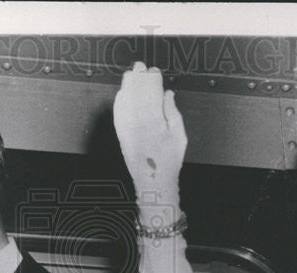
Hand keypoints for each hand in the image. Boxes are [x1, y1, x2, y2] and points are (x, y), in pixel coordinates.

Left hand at [113, 62, 186, 202]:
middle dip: (137, 78)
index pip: (151, 93)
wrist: (153, 181)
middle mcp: (138, 124)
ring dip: (127, 86)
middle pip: (136, 94)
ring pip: (125, 101)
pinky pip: (118, 113)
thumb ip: (172, 113)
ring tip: (130, 75)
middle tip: (139, 67)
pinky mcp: (121, 135)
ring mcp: (127, 129)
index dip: (151, 79)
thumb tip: (168, 95)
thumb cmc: (168, 162)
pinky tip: (121, 93)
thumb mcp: (179, 136)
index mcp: (154, 122)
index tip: (153, 71)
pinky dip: (119, 101)